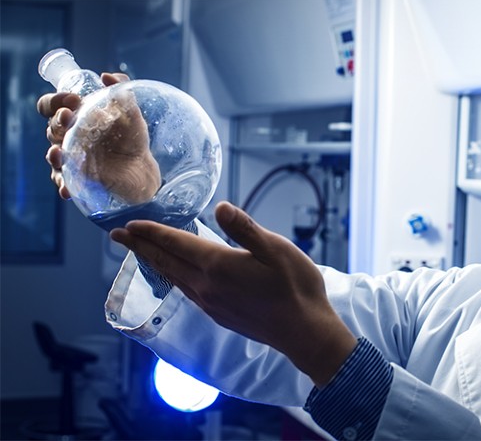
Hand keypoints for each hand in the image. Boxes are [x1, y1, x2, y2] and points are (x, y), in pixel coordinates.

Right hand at [37, 73, 160, 203]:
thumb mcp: (130, 112)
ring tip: (58, 152)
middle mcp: (67, 137)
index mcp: (74, 118)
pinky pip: (63, 182)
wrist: (143, 168)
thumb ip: (121, 90)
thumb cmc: (131, 137)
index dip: (56, 100)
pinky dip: (63, 184)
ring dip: (53, 153)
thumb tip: (107, 77)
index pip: (51, 106)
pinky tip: (67, 188)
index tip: (73, 99)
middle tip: (70, 117)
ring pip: (53, 155)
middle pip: (51, 128)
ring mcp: (71, 158)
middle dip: (57, 121)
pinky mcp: (78, 178)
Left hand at [109, 201, 357, 386]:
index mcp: (218, 265)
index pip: (175, 244)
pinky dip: (173, 278)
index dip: (151, 232)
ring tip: (141, 252)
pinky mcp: (219, 315)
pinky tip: (176, 276)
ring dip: (154, 262)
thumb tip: (221, 207)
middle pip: (165, 262)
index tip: (130, 223)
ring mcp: (211, 304)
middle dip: (140, 246)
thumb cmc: (295, 287)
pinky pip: (186, 291)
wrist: (303, 332)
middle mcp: (207, 286)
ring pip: (173, 278)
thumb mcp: (276, 249)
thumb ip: (245, 228)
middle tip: (118, 235)